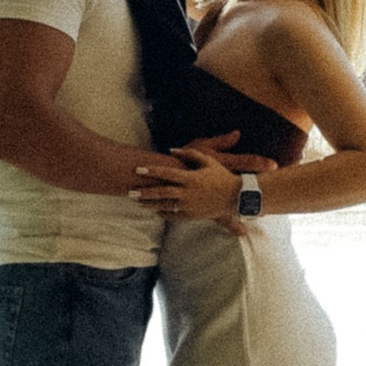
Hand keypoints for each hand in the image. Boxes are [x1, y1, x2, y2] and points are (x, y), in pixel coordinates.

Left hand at [130, 141, 254, 222]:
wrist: (236, 197)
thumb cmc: (222, 176)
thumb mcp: (208, 161)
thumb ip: (189, 154)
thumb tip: (172, 150)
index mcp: (191, 178)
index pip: (167, 173)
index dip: (151, 171)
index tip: (138, 169)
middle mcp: (188, 193)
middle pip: (162, 192)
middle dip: (144, 192)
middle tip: (130, 192)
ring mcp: (189, 206)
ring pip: (165, 206)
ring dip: (150, 204)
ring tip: (138, 202)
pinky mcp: (192, 215)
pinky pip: (174, 216)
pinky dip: (163, 213)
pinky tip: (155, 210)